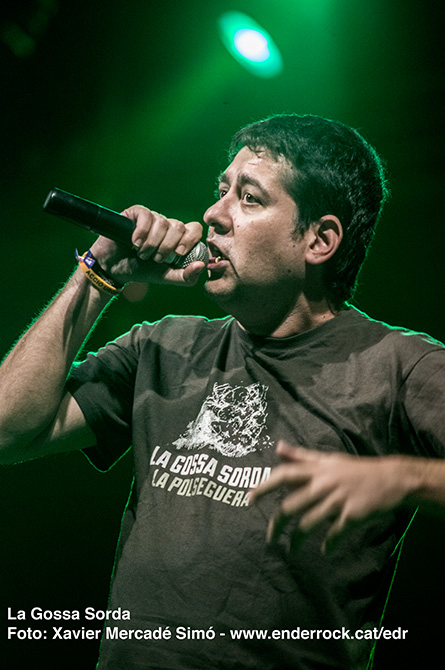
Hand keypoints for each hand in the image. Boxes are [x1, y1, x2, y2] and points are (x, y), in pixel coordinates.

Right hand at [90, 205, 204, 285]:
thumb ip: (186, 276)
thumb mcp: (166, 277)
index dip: (189, 240)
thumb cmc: (142, 271)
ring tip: (143, 254)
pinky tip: (134, 243)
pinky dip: (142, 232)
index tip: (179, 254)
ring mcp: (151, 218)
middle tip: (157, 258)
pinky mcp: (135, 213)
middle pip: (179, 226)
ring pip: (162, 223)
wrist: (115, 269)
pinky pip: (146, 215)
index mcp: (178, 238)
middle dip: (168, 247)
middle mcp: (166, 225)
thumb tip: (202, 266)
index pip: (194, 229)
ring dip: (152, 244)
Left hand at [249, 440, 412, 552]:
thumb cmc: (355, 469)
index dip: (264, 486)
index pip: (283, 475)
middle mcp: (323, 484)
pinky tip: (325, 551)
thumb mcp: (327, 458)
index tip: (249, 499)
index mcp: (316, 470)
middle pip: (291, 505)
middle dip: (277, 524)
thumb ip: (300, 455)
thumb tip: (277, 447)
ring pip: (308, 523)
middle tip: (270, 539)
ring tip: (291, 550)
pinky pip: (334, 534)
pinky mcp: (352, 515)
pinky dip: (329, 545)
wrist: (392, 478)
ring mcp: (337, 500)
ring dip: (297, 540)